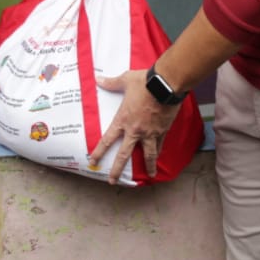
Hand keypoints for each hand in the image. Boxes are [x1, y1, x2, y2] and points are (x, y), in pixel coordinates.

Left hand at [88, 69, 182, 183]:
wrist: (166, 84)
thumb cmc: (144, 82)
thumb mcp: (125, 80)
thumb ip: (111, 83)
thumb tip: (98, 79)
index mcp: (123, 120)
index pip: (107, 139)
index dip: (99, 151)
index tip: (93, 161)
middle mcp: (135, 130)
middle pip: (124, 154)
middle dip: (117, 169)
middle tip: (112, 181)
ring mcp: (150, 132)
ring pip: (147, 155)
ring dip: (148, 166)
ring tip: (150, 175)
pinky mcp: (163, 130)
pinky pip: (160, 144)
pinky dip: (159, 152)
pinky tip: (159, 157)